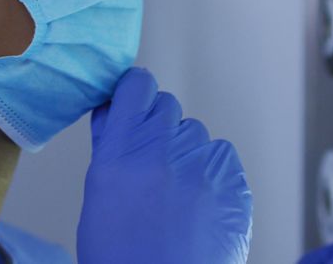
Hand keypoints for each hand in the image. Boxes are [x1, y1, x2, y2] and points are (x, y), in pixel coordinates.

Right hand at [77, 68, 252, 263]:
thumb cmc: (122, 255)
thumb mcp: (98, 196)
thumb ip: (109, 147)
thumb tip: (112, 111)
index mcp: (122, 149)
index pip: (137, 85)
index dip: (135, 93)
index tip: (134, 103)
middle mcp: (164, 147)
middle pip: (167, 107)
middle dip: (158, 127)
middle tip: (152, 164)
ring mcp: (203, 164)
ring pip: (196, 135)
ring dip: (186, 154)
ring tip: (175, 197)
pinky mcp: (234, 181)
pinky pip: (222, 159)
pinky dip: (212, 175)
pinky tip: (198, 206)